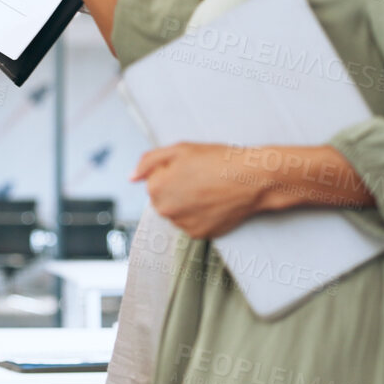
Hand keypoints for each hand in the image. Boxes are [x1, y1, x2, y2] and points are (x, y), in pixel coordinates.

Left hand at [133, 143, 269, 239]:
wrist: (252, 179)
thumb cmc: (219, 161)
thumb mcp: (179, 149)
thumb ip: (148, 161)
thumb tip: (132, 176)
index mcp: (156, 188)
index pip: (153, 181)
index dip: (171, 171)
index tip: (189, 168)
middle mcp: (165, 211)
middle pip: (164, 199)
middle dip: (176, 189)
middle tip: (201, 178)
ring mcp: (182, 224)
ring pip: (178, 212)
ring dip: (187, 203)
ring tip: (209, 190)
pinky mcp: (199, 234)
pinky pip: (192, 224)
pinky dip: (200, 215)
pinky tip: (214, 202)